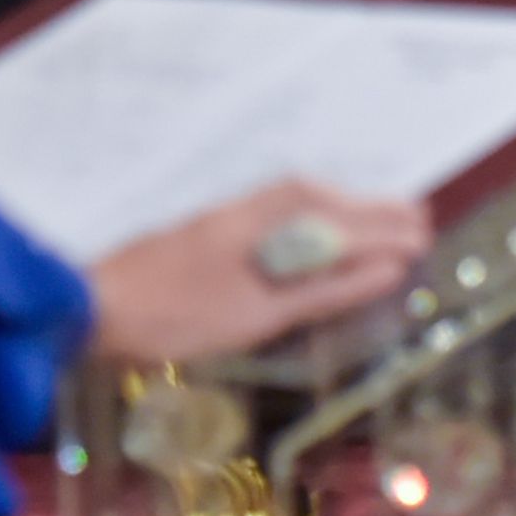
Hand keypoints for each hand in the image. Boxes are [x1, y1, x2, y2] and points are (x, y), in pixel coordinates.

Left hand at [82, 181, 432, 367]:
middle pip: (329, 200)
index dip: (387, 231)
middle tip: (420, 224)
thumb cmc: (177, 315)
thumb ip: (324, 290)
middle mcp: (254, 206)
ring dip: (348, 215)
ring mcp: (231, 217)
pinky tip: (321, 240)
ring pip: (306, 205)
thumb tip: (388, 269)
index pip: (347, 219)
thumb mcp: (258, 313)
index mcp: (270, 219)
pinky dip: (317, 224)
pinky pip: (284, 216)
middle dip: (375, 213)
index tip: (424, 240)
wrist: (91, 308)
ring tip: (385, 227)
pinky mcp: (216, 232)